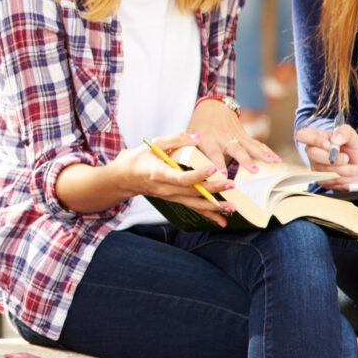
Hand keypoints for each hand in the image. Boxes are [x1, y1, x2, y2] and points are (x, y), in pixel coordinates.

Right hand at [115, 134, 233, 226]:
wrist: (125, 178)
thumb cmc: (139, 159)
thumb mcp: (154, 144)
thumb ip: (176, 139)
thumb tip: (199, 137)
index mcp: (159, 174)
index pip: (181, 178)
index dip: (198, 175)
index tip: (213, 169)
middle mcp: (166, 189)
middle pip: (192, 191)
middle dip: (213, 189)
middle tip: (230, 184)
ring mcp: (171, 197)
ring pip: (195, 204)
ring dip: (214, 206)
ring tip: (232, 206)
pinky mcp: (175, 200)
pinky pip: (193, 208)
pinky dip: (208, 215)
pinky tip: (222, 220)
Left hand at [185, 100, 280, 176]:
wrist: (212, 106)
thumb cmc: (198, 125)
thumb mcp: (190, 135)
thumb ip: (189, 151)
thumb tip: (186, 170)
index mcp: (208, 140)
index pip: (214, 154)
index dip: (218, 164)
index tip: (222, 174)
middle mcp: (224, 139)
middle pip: (236, 150)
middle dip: (245, 161)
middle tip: (254, 171)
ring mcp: (236, 136)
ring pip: (250, 146)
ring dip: (262, 154)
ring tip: (273, 162)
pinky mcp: (243, 136)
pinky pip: (256, 144)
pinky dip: (267, 151)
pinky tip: (277, 159)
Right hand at [296, 124, 357, 189]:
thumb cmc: (356, 150)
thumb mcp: (354, 138)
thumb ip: (345, 132)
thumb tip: (334, 139)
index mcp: (318, 138)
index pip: (302, 135)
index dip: (314, 139)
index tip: (329, 144)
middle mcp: (313, 152)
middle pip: (313, 154)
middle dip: (333, 158)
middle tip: (347, 158)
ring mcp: (316, 167)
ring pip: (325, 170)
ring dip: (346, 170)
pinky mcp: (322, 180)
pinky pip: (331, 181)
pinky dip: (346, 178)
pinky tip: (353, 175)